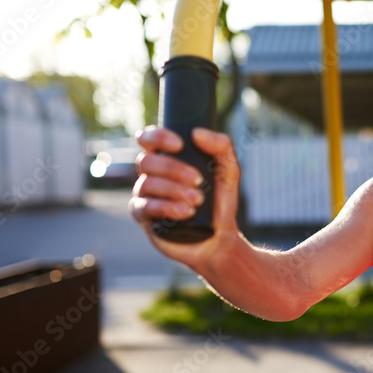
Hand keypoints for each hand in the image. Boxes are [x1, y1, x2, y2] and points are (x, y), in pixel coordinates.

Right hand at [128, 126, 242, 271]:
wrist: (219, 238)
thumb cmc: (220, 202)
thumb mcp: (229, 171)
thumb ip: (221, 147)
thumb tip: (197, 134)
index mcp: (167, 158)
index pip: (148, 138)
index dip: (157, 136)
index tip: (179, 144)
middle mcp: (152, 175)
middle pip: (147, 161)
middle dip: (174, 169)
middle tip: (199, 181)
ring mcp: (145, 196)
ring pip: (146, 183)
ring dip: (174, 190)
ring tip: (197, 201)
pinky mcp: (144, 218)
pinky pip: (143, 207)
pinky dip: (166, 208)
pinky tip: (186, 213)